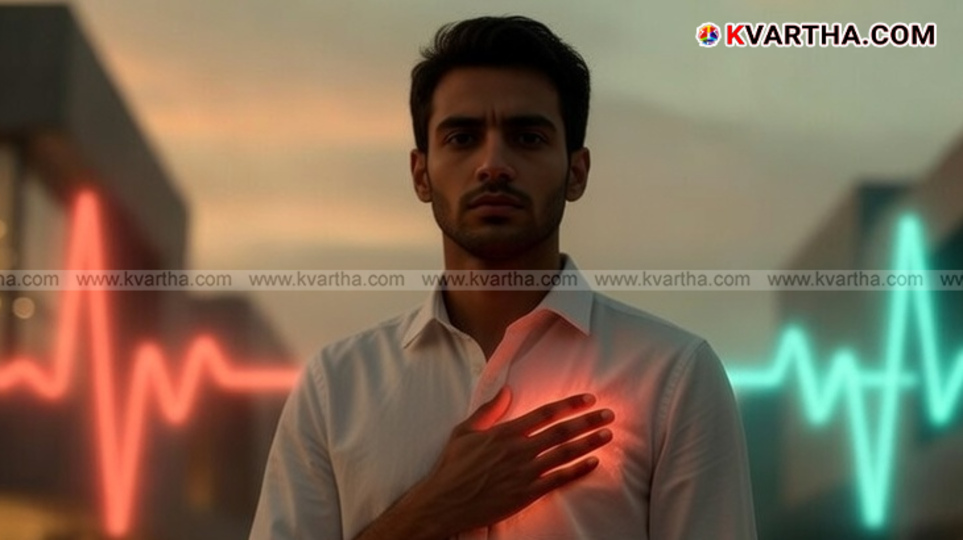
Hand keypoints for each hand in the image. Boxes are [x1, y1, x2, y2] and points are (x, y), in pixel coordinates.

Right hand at [407, 387, 614, 535]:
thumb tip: (506, 390)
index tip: (588, 398)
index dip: (569, 404)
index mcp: (504, 432)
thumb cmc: (452, 466)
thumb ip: (489, 410)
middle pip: (561, 431)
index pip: (545, 413)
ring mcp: (525, 472)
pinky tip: (594, 462)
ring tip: (608, 433)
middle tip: (609, 413)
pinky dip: (578, 470)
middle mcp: (519, 450)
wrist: (445, 502)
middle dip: (588, 420)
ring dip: (589, 442)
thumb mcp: (464, 431)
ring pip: (564, 454)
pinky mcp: (527, 494)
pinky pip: (558, 480)